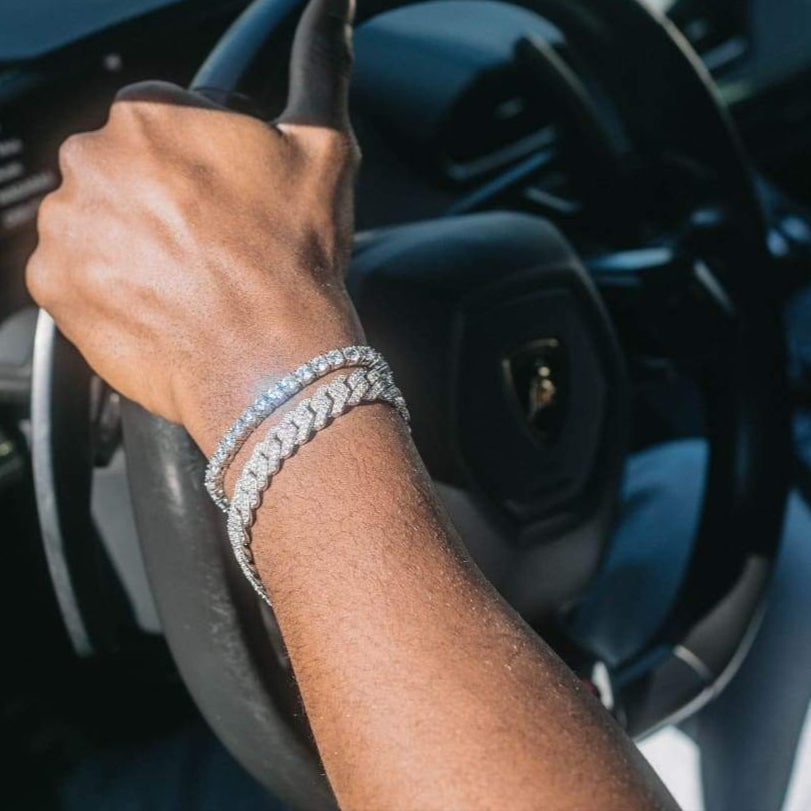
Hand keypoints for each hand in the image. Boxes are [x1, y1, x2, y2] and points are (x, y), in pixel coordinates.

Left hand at [26, 0, 360, 453]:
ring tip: (188, 280)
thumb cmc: (296, 261)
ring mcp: (67, 227)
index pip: (160, 118)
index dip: (199, 161)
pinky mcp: (55, 287)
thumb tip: (333, 10)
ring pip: (97, 222)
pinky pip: (75, 275)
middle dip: (160, 200)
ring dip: (132, 243)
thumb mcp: (322, 151)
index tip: (223, 200)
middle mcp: (92, 160)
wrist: (272, 361)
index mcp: (150, 116)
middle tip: (210, 246)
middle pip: (122, 171)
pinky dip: (109, 288)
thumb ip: (320, 69)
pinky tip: (160, 304)